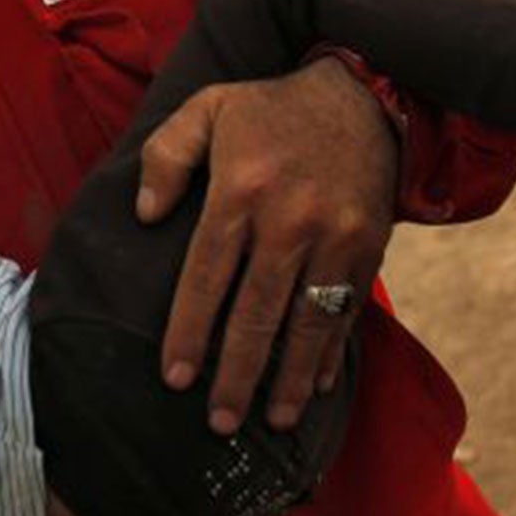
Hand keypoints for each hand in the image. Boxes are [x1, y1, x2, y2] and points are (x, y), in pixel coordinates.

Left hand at [137, 58, 395, 434]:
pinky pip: (347, 309)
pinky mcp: (370, 245)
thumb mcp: (207, 108)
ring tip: (274, 421)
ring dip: (290, 378)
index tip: (175, 378)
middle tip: (219, 422)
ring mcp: (335, 235)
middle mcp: (289, 218)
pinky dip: (332, 351)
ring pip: (307, 322)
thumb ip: (165, 155)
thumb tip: (145, 215)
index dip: (189, 331)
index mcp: (241, 188)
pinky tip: (318, 386)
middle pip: (256, 312)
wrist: (363, 93)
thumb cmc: (270, 110)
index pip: (207, 275)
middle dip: (237, 374)